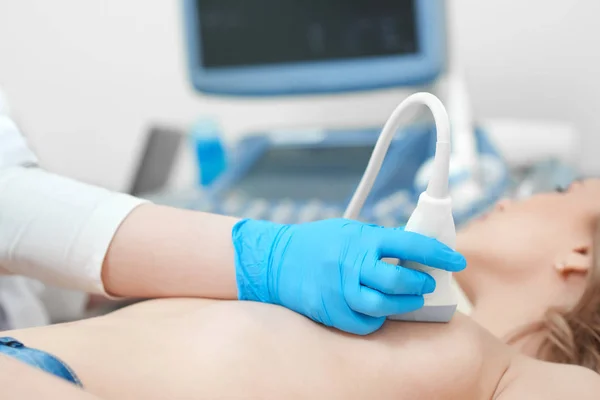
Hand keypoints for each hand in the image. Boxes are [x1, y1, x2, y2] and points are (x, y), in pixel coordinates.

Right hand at [232, 218, 465, 334]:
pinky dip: (377, 320)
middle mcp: (351, 264)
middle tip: (426, 283)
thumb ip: (379, 239)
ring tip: (410, 299)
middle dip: (420, 284)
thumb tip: (413, 249)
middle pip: (399, 280)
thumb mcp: (349, 230)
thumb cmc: (316, 241)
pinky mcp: (330, 311)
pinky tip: (380, 311)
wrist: (275, 259)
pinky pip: (364, 323)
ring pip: (384, 306)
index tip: (456, 261)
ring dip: (404, 304)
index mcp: (360, 239)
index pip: (410, 244)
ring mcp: (339, 290)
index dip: (437, 254)